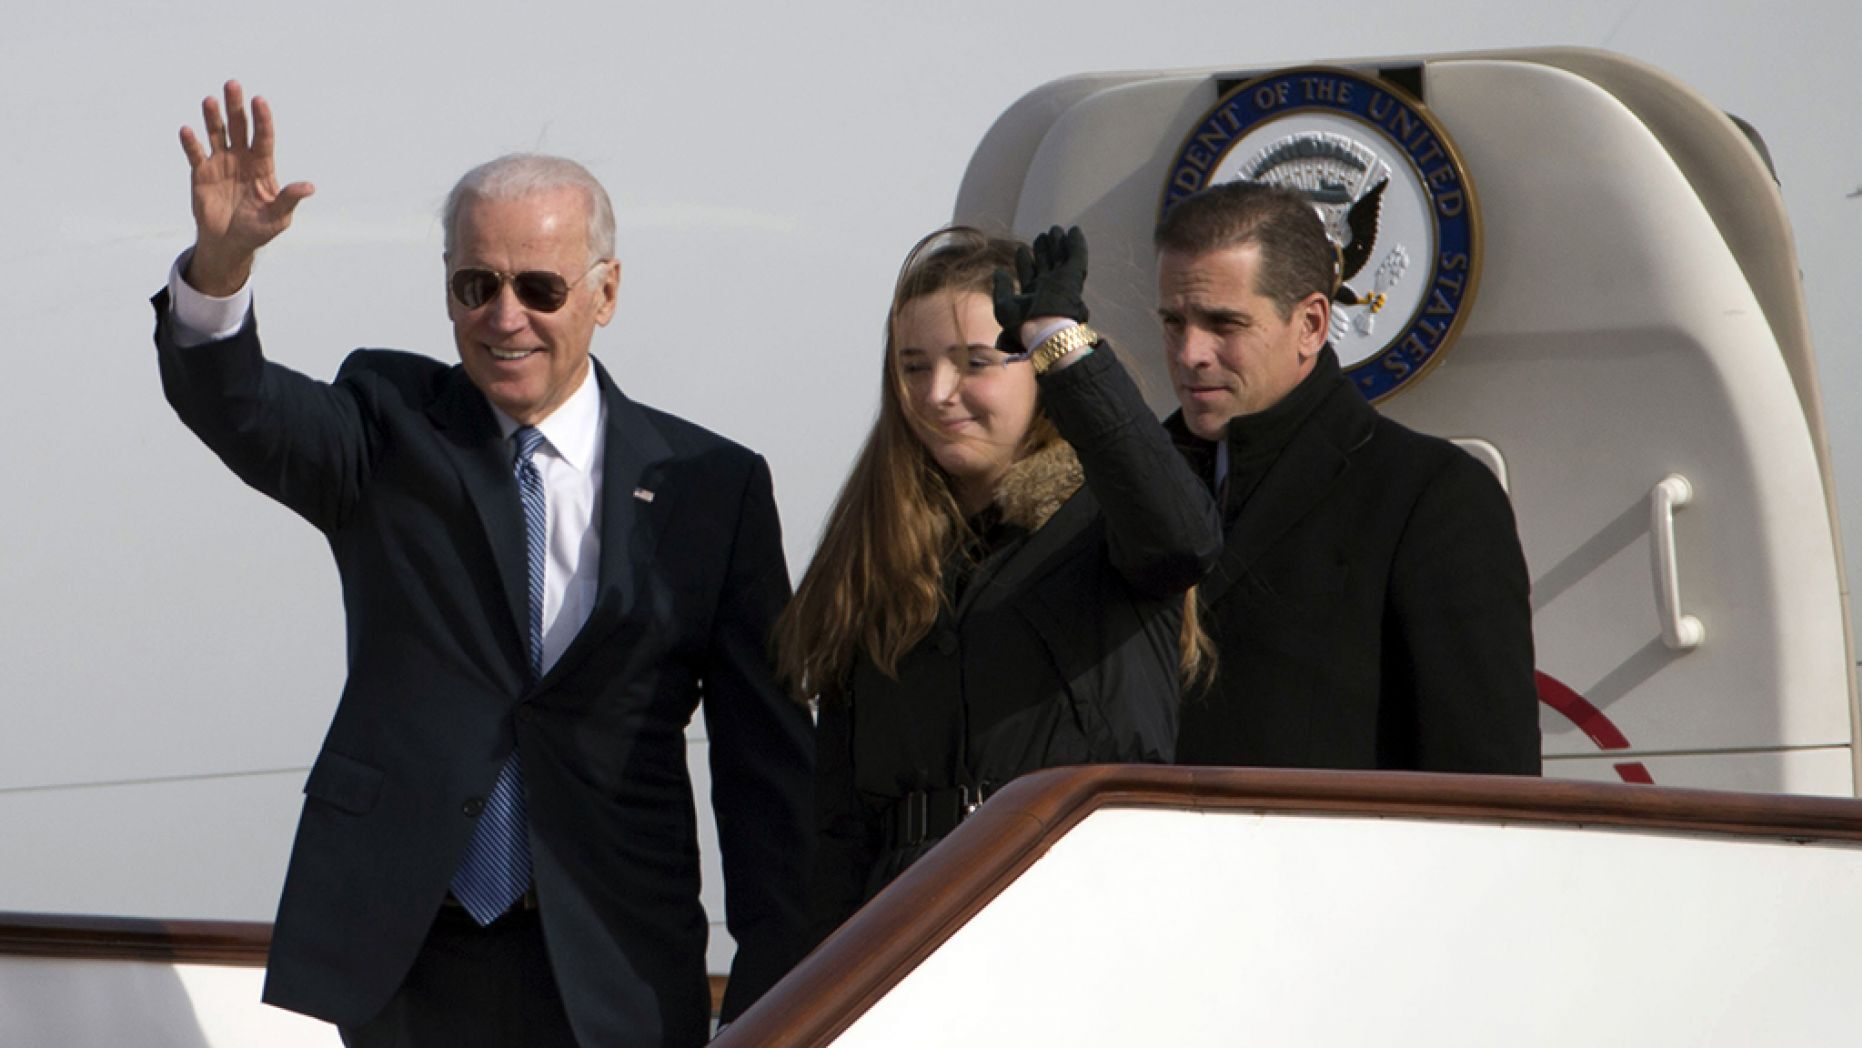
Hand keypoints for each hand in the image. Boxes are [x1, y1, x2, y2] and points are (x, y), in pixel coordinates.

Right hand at [178, 80, 314, 295]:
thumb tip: (309, 187)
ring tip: (210, 100)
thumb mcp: (278, 217)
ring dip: (213, 118)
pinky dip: (191, 143)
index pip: (264, 137)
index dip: (262, 119)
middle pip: (240, 127)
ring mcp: (221, 163)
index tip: (259, 100)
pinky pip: (196, 154)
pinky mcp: (201, 172)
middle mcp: (242, 158)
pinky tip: (188, 131)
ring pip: (217, 134)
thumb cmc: (258, 229)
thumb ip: (289, 199)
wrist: (230, 243)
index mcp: (263, 166)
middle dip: (236, 107)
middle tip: (233, 84)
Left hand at [991, 225, 1089, 353]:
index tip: (1021, 250)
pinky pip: (1077, 256)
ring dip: (1058, 243)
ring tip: (1054, 230)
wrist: (1043, 330)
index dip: (1025, 261)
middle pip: (1046, 264)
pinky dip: (1076, 243)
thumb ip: (1001, 287)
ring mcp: (1061, 282)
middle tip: (1041, 236)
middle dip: (1043, 250)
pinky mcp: (1073, 276)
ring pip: (1060, 258)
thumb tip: (999, 271)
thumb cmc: (1022, 323)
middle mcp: (1047, 288)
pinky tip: (1074, 230)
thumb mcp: (1004, 304)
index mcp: (1032, 296)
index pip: (1029, 274)